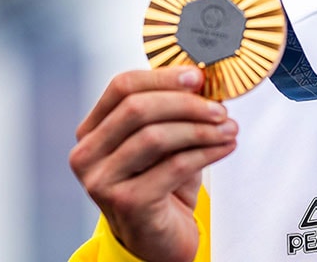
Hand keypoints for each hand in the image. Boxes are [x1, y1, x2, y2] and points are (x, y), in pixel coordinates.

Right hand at [68, 66, 238, 261]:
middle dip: (186, 103)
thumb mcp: (162, 143)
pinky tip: (225, 147)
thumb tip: (200, 79)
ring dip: (200, 129)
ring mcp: (102, 181)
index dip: (162, 77)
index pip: (121, 87)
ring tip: (229, 128)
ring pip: (155, 136)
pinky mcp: (127, 202)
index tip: (197, 77)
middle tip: (219, 108)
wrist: (159, 240)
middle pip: (137, 108)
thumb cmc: (160, 186)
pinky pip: (174, 166)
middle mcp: (87, 155)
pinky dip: (206, 152)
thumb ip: (171, 111)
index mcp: (91, 132)